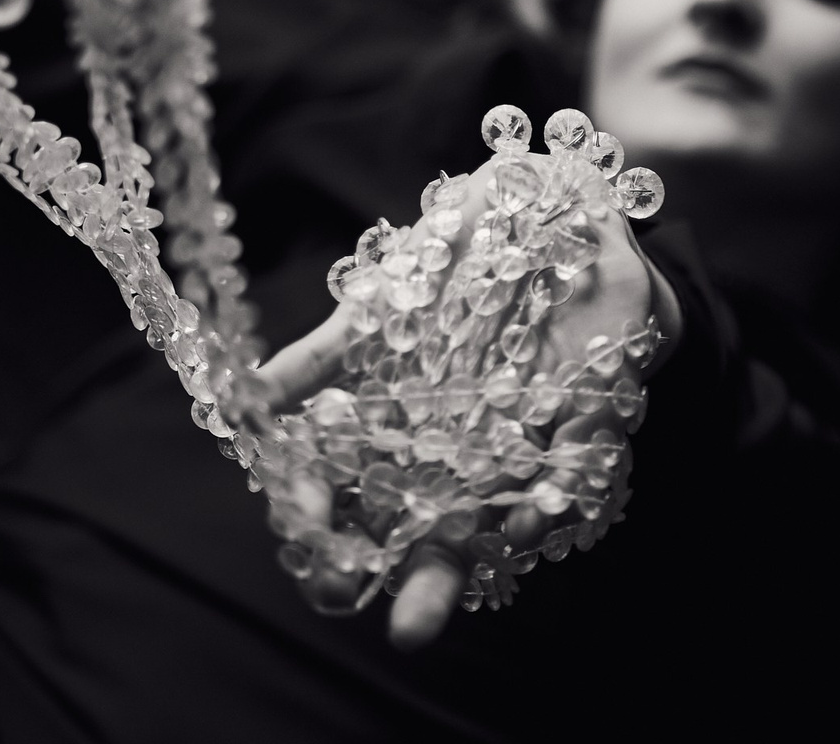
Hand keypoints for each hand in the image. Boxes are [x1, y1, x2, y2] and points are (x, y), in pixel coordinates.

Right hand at [255, 154, 681, 648]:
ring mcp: (529, 436)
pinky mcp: (592, 408)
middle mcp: (466, 450)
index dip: (330, 524)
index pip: (359, 501)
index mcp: (406, 433)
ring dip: (490, 549)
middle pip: (439, 535)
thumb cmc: (458, 258)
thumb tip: (248, 398)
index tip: (308, 533)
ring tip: (469, 582)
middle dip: (424, 586)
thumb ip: (321, 356)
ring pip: (508, 513)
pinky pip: (579, 460)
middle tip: (407, 632)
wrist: (549, 207)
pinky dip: (556, 490)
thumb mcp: (378, 300)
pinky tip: (528, 522)